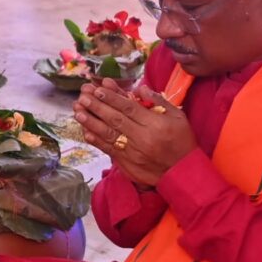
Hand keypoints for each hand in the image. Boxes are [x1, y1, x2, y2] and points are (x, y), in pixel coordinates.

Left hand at [74, 80, 191, 187]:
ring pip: (108, 134)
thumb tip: (140, 88)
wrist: (182, 172)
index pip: (129, 108)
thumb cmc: (181, 141)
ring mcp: (133, 152)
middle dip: (97, 106)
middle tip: (83, 95)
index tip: (99, 88)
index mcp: (155, 124)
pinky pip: (109, 150)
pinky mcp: (127, 164)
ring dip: (91, 122)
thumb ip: (159, 101)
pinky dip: (96, 141)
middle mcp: (142, 138)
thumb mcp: (178, 117)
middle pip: (115, 119)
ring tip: (78, 111)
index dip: (112, 97)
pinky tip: (85, 131)